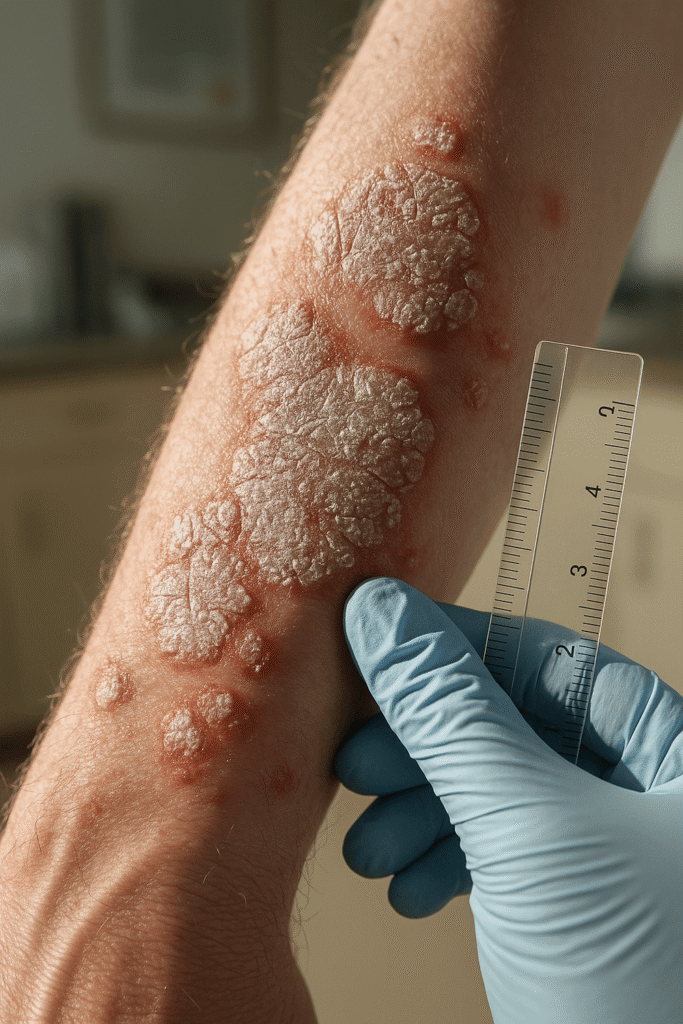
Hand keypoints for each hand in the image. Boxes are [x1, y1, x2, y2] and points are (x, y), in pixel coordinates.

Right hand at [335, 577, 682, 1023]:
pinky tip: (406, 890)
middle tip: (350, 767)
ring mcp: (601, 846)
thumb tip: (381, 614)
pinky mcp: (568, 901)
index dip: (450, 646)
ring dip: (416, 815)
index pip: (541, 657)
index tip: (369, 638)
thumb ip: (452, 714)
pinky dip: (440, 864)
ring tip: (366, 853)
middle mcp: (638, 785)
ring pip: (489, 793)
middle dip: (420, 749)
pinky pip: (493, 853)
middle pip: (505, 725)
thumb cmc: (634, 972)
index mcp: (663, 743)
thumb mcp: (530, 824)